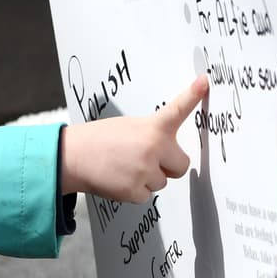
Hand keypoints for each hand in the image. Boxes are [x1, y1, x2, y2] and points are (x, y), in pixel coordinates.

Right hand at [59, 76, 207, 202]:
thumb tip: (166, 148)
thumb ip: (151, 134)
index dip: (193, 96)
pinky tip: (119, 178)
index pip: (178, 109)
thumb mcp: (128, 128)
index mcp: (151, 128)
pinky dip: (135, 190)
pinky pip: (146, 194)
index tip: (204, 82)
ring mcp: (145, 172)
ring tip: (125, 167)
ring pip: (161, 182)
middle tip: (149, 159)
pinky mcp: (135, 192)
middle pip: (181, 165)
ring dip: (148, 177)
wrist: (72, 157)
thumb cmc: (98, 140)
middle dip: (169, 165)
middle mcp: (153, 149)